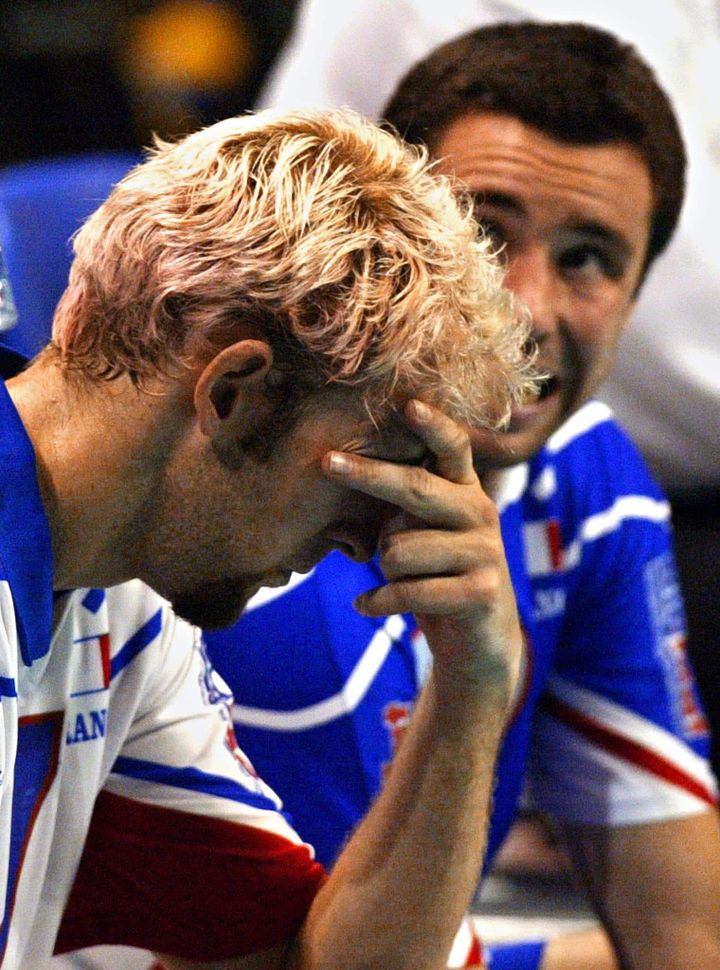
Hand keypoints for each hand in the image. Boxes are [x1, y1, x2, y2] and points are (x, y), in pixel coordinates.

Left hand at [322, 399, 521, 701]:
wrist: (477, 641)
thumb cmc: (435, 575)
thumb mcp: (421, 533)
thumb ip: (400, 505)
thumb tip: (342, 469)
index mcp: (465, 491)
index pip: (454, 450)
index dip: (434, 425)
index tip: (409, 403)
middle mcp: (481, 513)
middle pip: (416, 488)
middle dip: (368, 475)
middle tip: (327, 462)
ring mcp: (486, 553)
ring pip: (401, 549)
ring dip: (384, 569)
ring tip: (395, 578)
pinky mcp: (482, 593)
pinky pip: (408, 591)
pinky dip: (377, 601)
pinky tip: (366, 604)